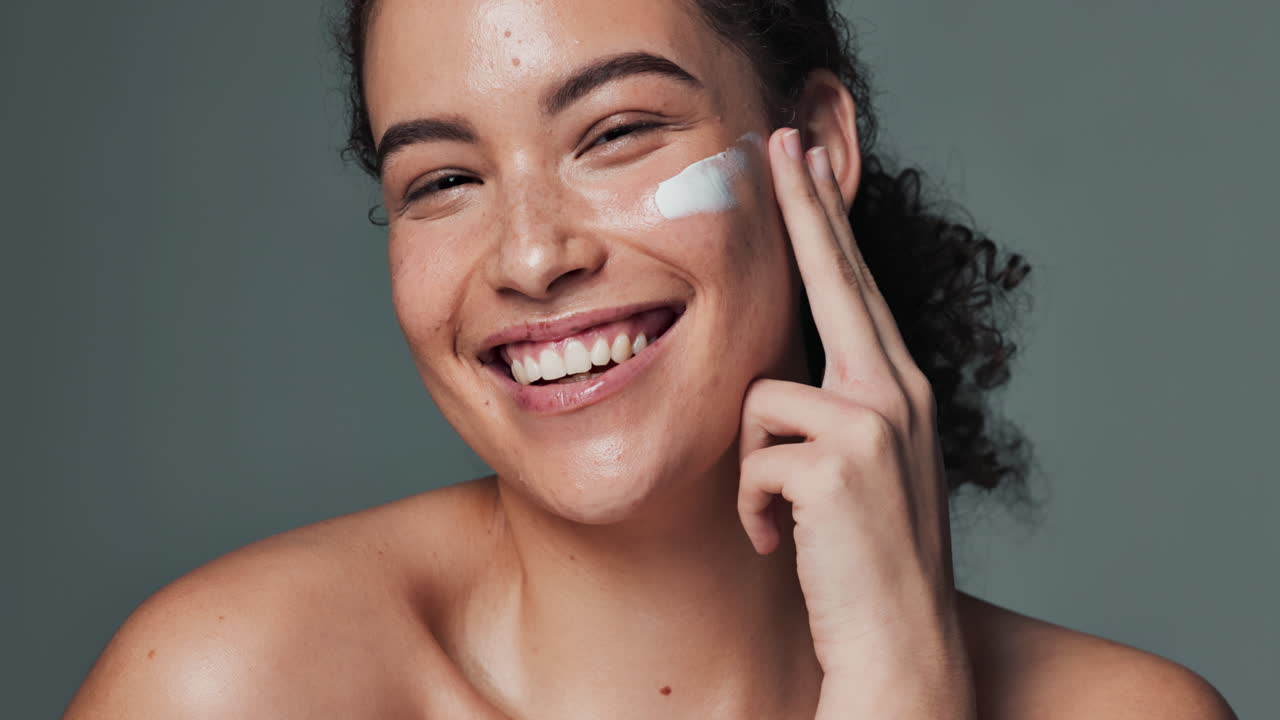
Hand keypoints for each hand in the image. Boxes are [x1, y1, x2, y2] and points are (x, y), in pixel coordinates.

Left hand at [737, 128, 975, 717]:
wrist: (900, 647)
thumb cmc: (863, 564)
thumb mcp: (853, 474)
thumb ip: (827, 416)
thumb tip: (774, 386)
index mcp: (897, 393)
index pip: (855, 289)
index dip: (828, 223)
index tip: (808, 161)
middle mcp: (896, 391)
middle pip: (835, 277)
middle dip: (807, 206)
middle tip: (785, 140)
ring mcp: (876, 420)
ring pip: (761, 400)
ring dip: (757, 473)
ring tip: (785, 524)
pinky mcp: (841, 458)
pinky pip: (755, 457)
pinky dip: (754, 509)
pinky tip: (782, 543)